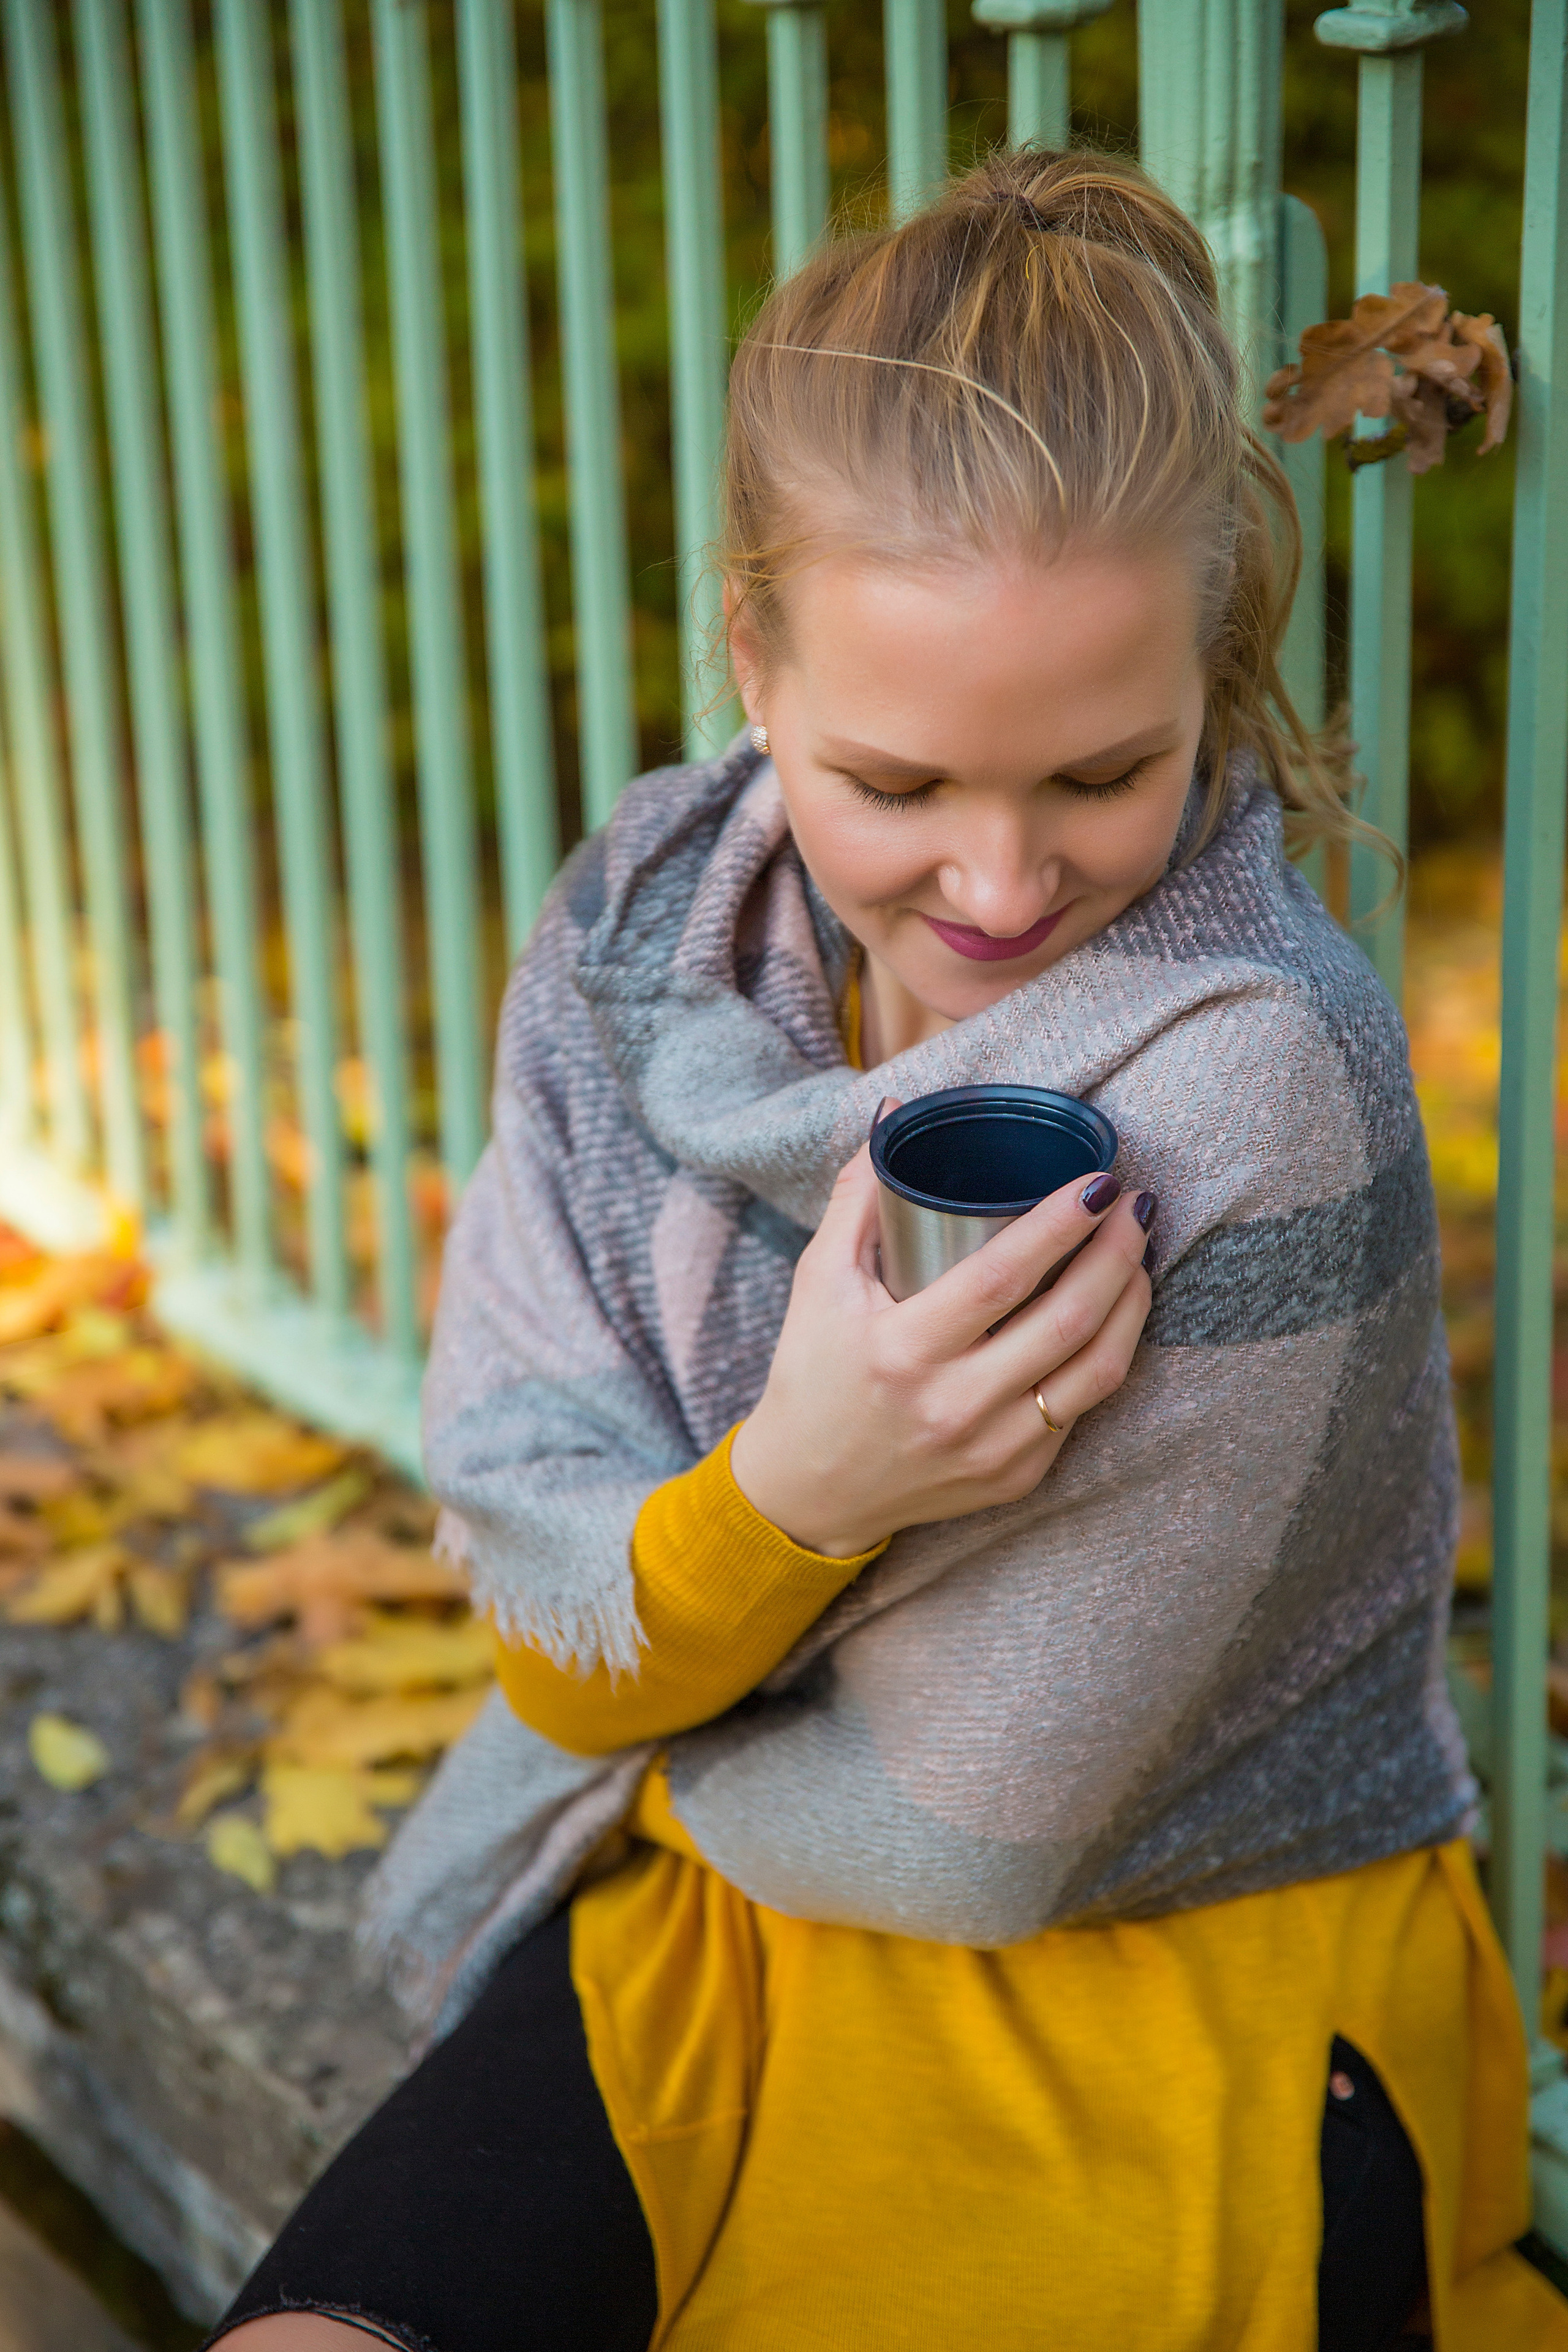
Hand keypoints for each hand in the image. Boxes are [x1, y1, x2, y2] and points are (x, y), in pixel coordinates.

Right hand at [730, 1148, 1153, 1556]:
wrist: (809, 1493)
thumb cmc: (812, 1374)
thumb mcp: (817, 1283)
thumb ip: (857, 1196)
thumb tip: (896, 1113)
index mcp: (902, 1351)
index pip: (1002, 1277)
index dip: (1060, 1225)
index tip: (1098, 1181)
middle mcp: (954, 1405)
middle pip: (1067, 1319)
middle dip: (1117, 1251)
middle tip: (1135, 1202)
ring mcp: (993, 1449)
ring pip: (1097, 1368)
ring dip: (1132, 1301)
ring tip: (1138, 1251)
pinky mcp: (1018, 1477)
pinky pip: (1085, 1407)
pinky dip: (1110, 1351)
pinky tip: (1117, 1311)